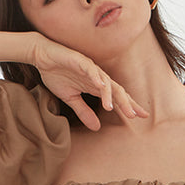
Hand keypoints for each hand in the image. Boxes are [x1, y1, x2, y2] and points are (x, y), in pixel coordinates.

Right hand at [30, 36, 147, 129]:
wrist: (42, 56)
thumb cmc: (57, 74)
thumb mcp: (70, 98)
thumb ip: (84, 112)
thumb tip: (97, 128)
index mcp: (96, 85)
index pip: (117, 97)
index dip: (129, 105)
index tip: (141, 116)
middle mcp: (97, 76)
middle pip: (116, 90)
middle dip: (126, 103)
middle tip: (135, 115)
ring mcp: (89, 68)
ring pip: (105, 81)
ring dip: (109, 94)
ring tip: (111, 107)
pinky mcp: (79, 60)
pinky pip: (90, 69)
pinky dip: (95, 77)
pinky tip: (100, 85)